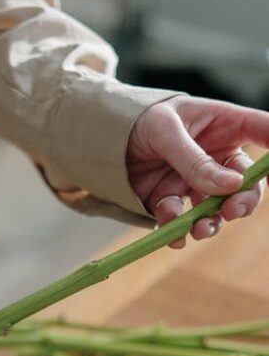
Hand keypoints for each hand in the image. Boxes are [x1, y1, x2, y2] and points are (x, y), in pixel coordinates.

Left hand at [127, 96, 268, 247]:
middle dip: (244, 200)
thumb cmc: (140, 119)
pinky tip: (174, 236)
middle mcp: (215, 157)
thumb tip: (230, 186)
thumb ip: (195, 160)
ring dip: (212, 223)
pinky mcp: (171, 200)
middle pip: (245, 183)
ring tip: (199, 229)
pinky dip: (178, 231)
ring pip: (216, 209)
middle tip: (232, 210)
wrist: (102, 139)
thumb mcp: (166, 131)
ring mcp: (194, 182)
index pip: (263, 132)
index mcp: (224, 126)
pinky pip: (181, 221)